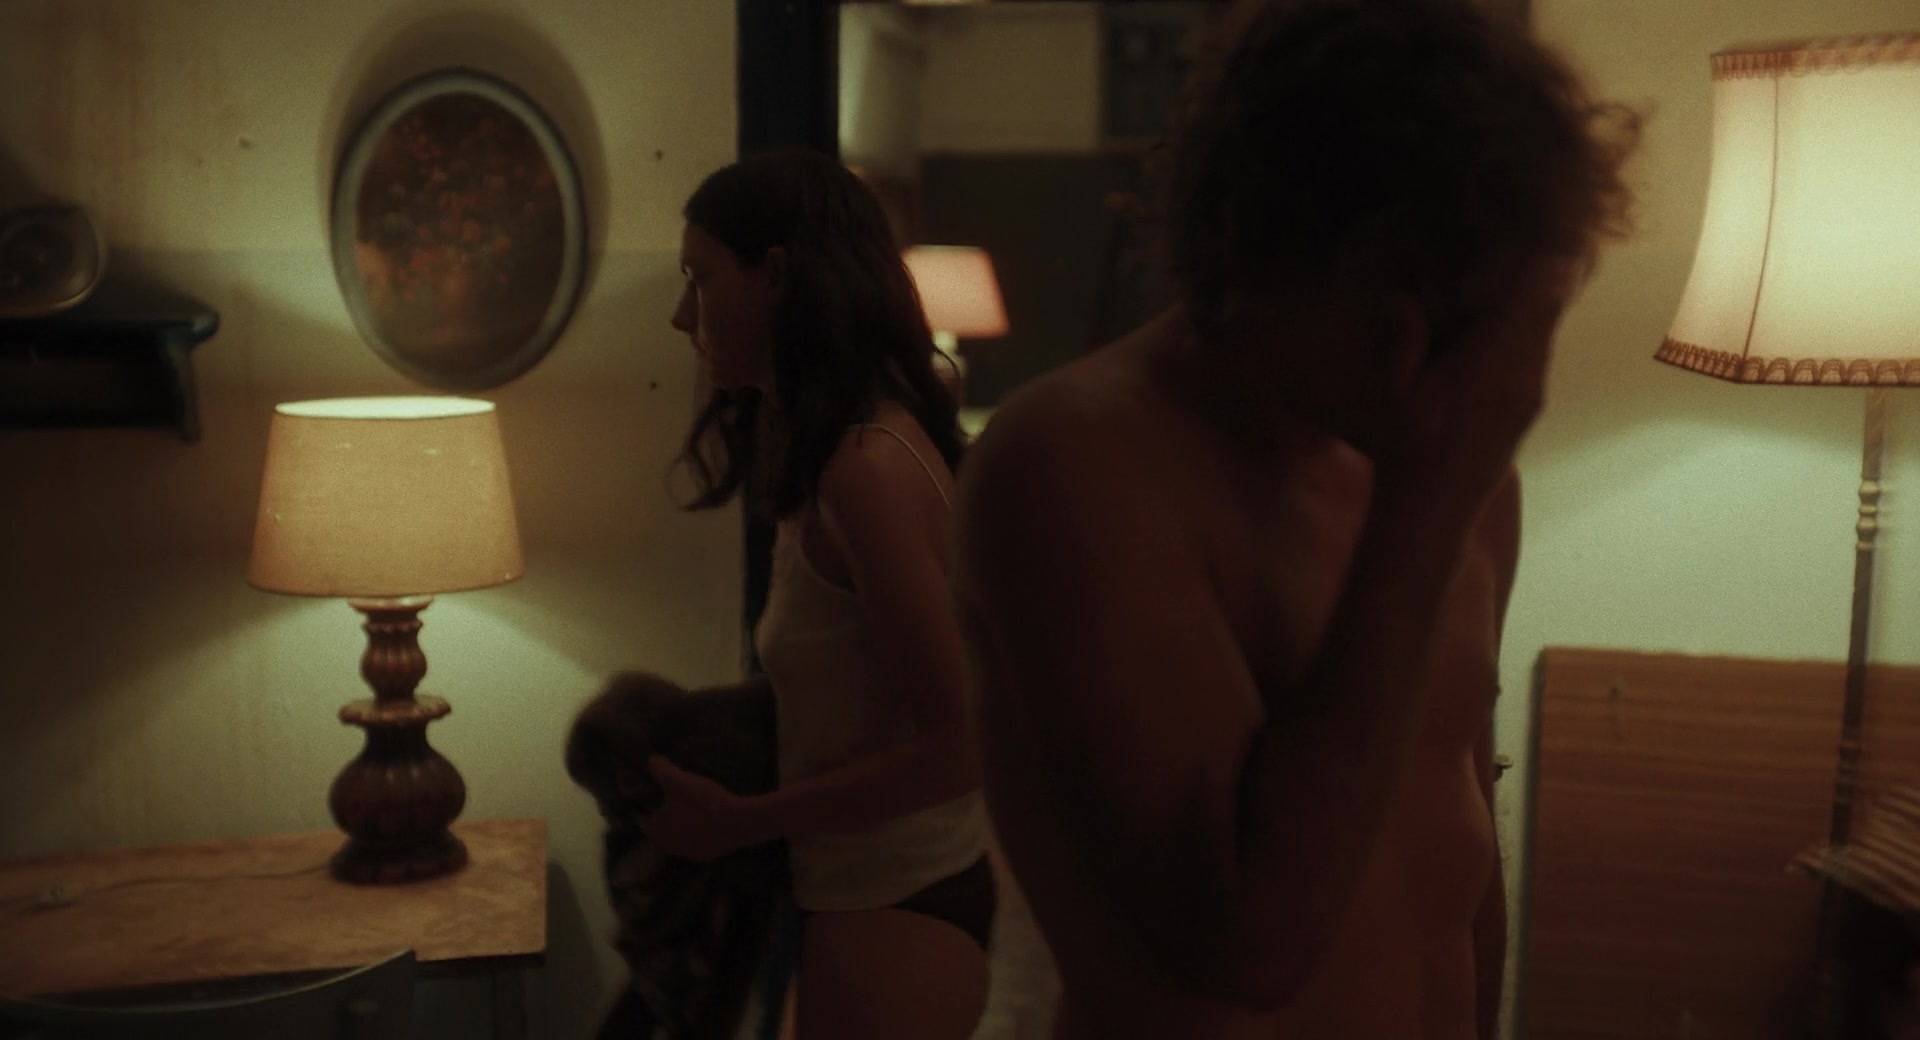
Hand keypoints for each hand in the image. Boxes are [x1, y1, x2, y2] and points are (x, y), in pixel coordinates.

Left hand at [635, 755, 765, 861]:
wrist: (738, 823)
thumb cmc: (703, 802)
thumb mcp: (680, 780)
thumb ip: (662, 770)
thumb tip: (650, 760)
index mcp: (657, 829)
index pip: (643, 819)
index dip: (647, 807)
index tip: (655, 796)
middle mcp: (668, 846)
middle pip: (661, 830)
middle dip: (665, 818)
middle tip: (675, 800)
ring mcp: (688, 853)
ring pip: (679, 838)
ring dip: (682, 827)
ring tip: (693, 809)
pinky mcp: (706, 856)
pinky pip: (696, 843)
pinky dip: (698, 834)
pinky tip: (708, 821)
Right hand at [1387, 263, 1571, 509]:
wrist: (1432, 514)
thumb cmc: (1408, 451)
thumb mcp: (1399, 388)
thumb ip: (1407, 336)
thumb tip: (1401, 298)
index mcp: (1499, 360)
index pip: (1540, 285)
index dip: (1517, 263)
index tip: (1478, 270)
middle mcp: (1529, 373)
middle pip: (1550, 300)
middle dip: (1520, 279)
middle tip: (1472, 284)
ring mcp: (1534, 393)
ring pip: (1543, 327)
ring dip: (1516, 309)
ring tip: (1469, 311)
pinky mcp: (1528, 408)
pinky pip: (1533, 353)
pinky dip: (1513, 337)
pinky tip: (1473, 352)